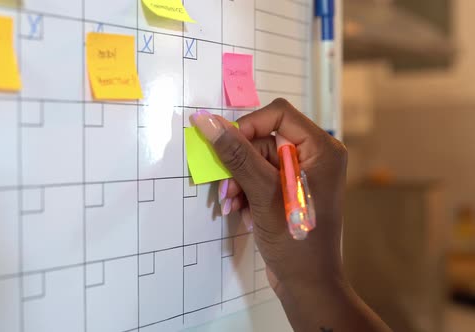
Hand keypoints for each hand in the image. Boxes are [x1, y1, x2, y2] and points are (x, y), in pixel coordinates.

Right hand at [189, 99, 347, 291]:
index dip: (248, 126)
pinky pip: (259, 178)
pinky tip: (243, 213)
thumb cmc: (296, 240)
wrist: (306, 284)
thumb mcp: (263, 193)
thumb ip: (236, 155)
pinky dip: (246, 193)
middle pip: (263, 139)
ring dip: (238, 182)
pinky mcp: (288, 191)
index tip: (226, 147)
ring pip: (256, 160)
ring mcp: (301, 175)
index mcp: (321, 148)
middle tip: (227, 190)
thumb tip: (208, 122)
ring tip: (232, 205)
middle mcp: (314, 156)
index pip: (278, 114)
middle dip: (240, 164)